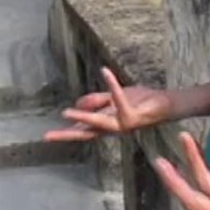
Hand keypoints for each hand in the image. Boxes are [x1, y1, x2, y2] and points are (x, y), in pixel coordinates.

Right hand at [43, 66, 172, 140]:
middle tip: (47, 136)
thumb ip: (97, 101)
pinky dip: (112, 85)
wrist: (164, 104)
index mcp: (106, 124)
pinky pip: (119, 99)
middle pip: (85, 133)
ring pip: (99, 122)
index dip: (65, 133)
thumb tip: (77, 103)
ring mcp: (122, 124)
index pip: (82, 130)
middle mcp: (112, 127)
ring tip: (66, 111)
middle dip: (66, 134)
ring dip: (83, 116)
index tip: (46, 136)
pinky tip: (105, 72)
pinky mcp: (132, 116)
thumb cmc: (140, 101)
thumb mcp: (114, 98)